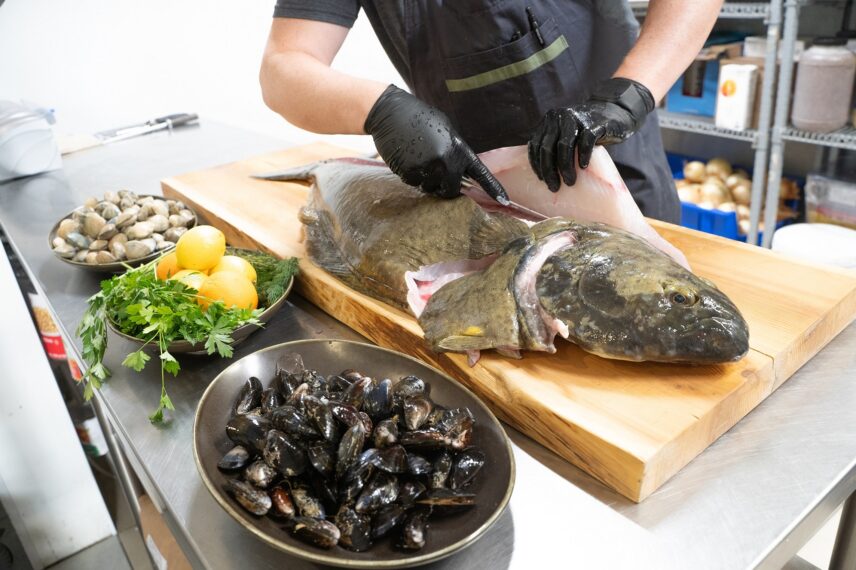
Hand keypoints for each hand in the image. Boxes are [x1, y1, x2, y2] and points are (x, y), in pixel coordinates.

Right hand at [365, 85, 507, 201]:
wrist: (391, 113)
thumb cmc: (419, 118)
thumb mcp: (445, 130)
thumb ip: (455, 152)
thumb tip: (461, 173)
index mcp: (459, 149)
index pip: (480, 174)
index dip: (493, 188)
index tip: (504, 201)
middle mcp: (446, 161)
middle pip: (452, 190)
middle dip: (445, 186)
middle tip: (436, 173)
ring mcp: (428, 168)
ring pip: (430, 188)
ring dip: (425, 180)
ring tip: (418, 158)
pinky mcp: (410, 173)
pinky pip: (414, 184)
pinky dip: (411, 175)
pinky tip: (407, 158)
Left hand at [528, 77, 654, 190]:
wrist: (615, 114)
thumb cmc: (587, 132)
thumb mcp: (566, 134)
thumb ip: (554, 145)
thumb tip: (544, 174)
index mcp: (549, 121)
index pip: (535, 145)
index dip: (536, 164)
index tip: (541, 180)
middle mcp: (559, 117)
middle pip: (547, 147)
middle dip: (549, 170)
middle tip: (554, 187)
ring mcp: (576, 118)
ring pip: (564, 146)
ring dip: (565, 167)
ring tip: (570, 182)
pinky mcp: (594, 123)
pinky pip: (585, 141)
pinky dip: (583, 156)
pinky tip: (583, 167)